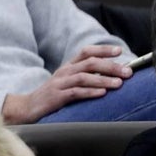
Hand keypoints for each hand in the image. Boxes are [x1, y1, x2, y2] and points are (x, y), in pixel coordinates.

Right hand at [1, 44, 131, 123]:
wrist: (28, 106)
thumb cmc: (53, 95)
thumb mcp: (67, 82)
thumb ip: (86, 76)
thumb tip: (112, 75)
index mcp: (68, 66)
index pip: (85, 52)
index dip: (102, 50)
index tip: (119, 51)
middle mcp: (64, 72)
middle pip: (89, 63)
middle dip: (110, 66)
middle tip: (127, 72)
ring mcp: (59, 83)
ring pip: (83, 77)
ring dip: (103, 80)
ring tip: (119, 83)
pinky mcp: (56, 96)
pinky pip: (75, 92)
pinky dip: (90, 92)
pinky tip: (102, 94)